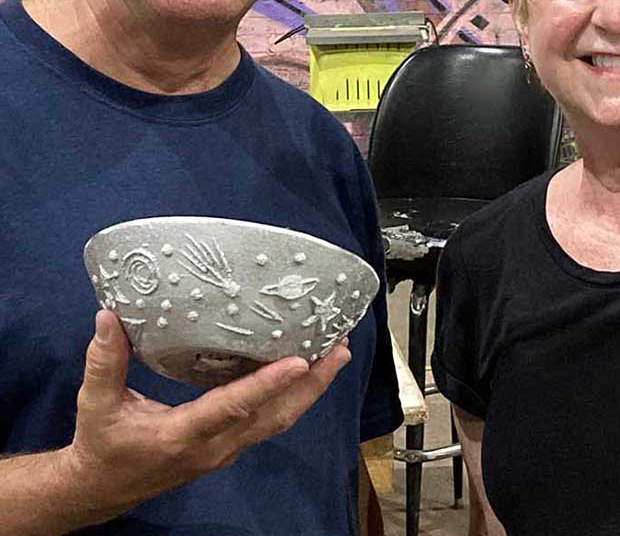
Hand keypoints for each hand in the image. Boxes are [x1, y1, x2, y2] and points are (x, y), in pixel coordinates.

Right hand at [61, 309, 350, 524]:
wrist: (101, 489)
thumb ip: (104, 362)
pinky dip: (294, 397)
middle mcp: (213, 446)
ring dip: (311, 390)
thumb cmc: (102, 444)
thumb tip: (110, 317)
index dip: (265, 385)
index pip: (231, 408)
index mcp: (181, 435)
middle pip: (272, 416)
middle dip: (310, 384)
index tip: (299, 361)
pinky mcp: (230, 447)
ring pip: (278, 421)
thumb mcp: (95, 404)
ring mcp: (225, 450)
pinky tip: (308, 372)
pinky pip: (270, 421)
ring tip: (336, 355)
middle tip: (339, 348)